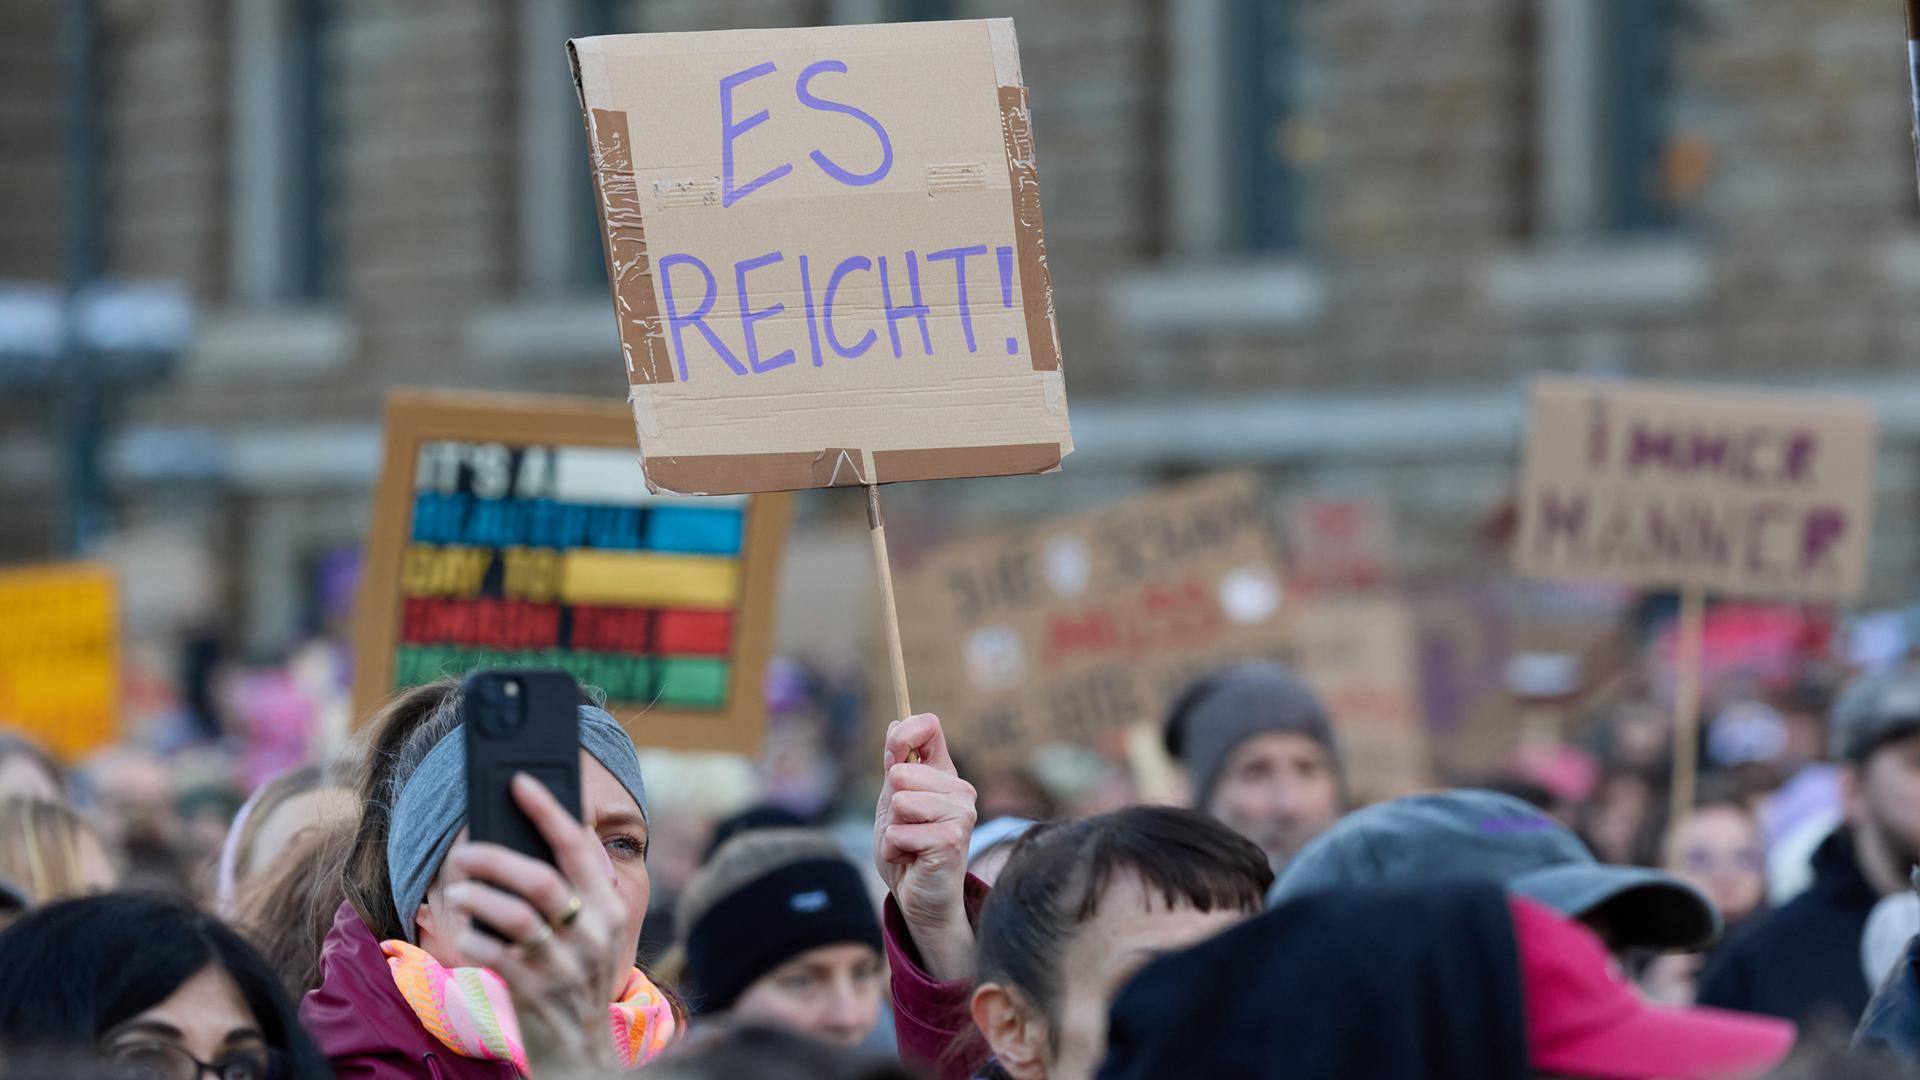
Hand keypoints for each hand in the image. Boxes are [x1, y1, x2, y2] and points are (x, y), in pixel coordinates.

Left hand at [443, 774, 627, 1070]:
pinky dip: (470, 938)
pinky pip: (490, 952)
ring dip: (476, 897)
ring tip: (457, 892)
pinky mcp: (532, 992)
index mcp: (610, 907)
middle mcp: (592, 933)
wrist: (580, 1050)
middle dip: (496, 857)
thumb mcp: (593, 931)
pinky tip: (464, 934)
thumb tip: (525, 837)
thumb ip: (574, 888)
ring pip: (512, 914)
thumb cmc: (577, 975)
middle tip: (464, 851)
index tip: (520, 782)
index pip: (579, 846)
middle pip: (540, 879)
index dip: (548, 809)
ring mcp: (563, 965)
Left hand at [874, 714, 977, 980]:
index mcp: (944, 773)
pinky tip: (912, 859)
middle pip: (900, 772)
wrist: (919, 898)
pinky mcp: (953, 839)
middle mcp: (959, 788)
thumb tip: (895, 723)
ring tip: (909, 844)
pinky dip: (895, 849)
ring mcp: (960, 812)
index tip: (892, 758)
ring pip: (900, 801)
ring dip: (892, 830)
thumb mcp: (892, 803)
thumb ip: (895, 766)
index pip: (929, 726)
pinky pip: (901, 832)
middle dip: (890, 806)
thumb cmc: (907, 850)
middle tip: (905, 828)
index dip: (903, 735)